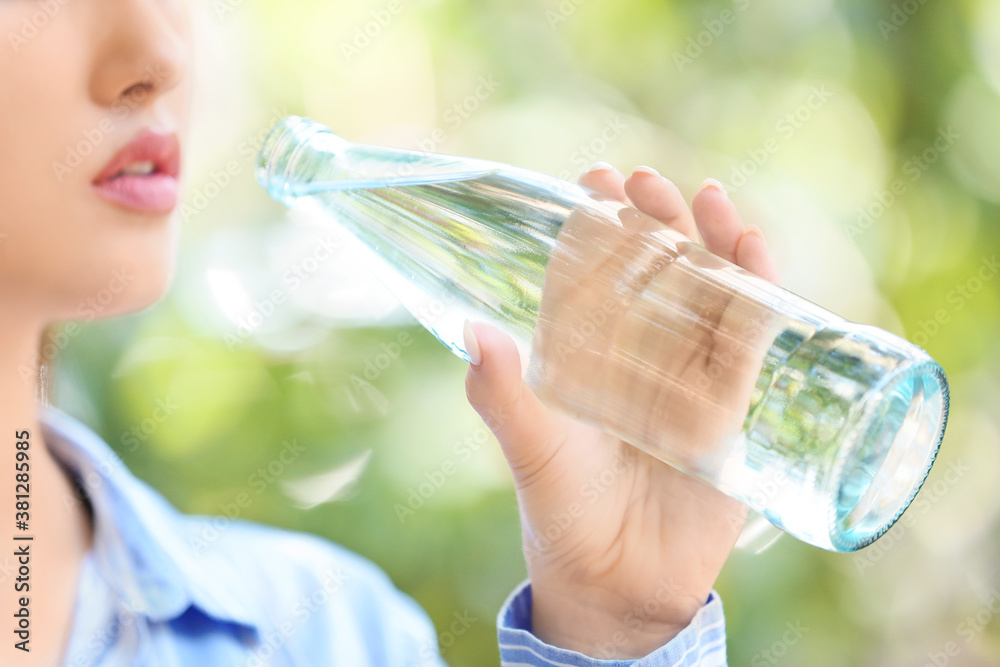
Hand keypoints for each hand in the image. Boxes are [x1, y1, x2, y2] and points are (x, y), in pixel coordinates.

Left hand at [464, 164, 779, 657]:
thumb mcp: (532, 453)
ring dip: (705, 242)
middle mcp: (636, 357)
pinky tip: (752, 246)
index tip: (592, 179)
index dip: (592, 227)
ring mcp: (688, 375)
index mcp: (583, 358)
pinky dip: (755, 289)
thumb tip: (472, 334)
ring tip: (701, 193)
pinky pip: (750, 337)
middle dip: (648, 222)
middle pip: (649, 272)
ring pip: (703, 293)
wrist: (623, 584)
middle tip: (640, 179)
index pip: (589, 276)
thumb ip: (504, 399)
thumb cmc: (563, 514)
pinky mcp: (735, 402)